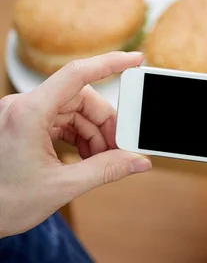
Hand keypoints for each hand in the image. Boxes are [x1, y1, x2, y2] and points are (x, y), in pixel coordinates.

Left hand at [0, 51, 151, 236]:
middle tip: (119, 148)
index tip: (136, 59)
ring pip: (73, 111)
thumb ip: (105, 170)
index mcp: (28, 113)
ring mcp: (21, 115)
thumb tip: (137, 162)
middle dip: (104, 122)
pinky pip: (60, 120)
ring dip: (93, 133)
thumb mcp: (61, 186)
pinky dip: (79, 136)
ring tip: (102, 160)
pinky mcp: (22, 125)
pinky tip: (87, 157)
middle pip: (80, 98)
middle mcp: (23, 107)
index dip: (110, 63)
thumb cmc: (3, 203)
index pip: (77, 74)